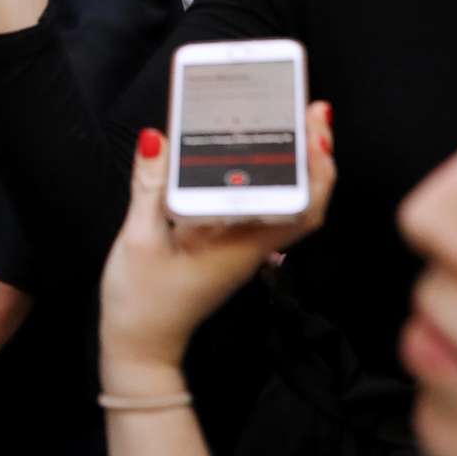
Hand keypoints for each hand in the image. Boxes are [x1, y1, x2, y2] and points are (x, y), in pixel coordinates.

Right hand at [98, 107, 336, 392]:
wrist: (141, 345)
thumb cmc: (142, 300)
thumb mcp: (139, 240)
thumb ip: (150, 187)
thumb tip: (158, 138)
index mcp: (241, 245)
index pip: (302, 209)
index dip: (317, 169)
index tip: (315, 130)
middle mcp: (252, 245)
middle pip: (303, 199)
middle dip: (313, 153)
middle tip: (310, 109)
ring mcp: (243, 246)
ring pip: (285, 202)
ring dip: (295, 164)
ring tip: (292, 121)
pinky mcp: (229, 244)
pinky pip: (261, 207)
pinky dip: (267, 178)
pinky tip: (251, 155)